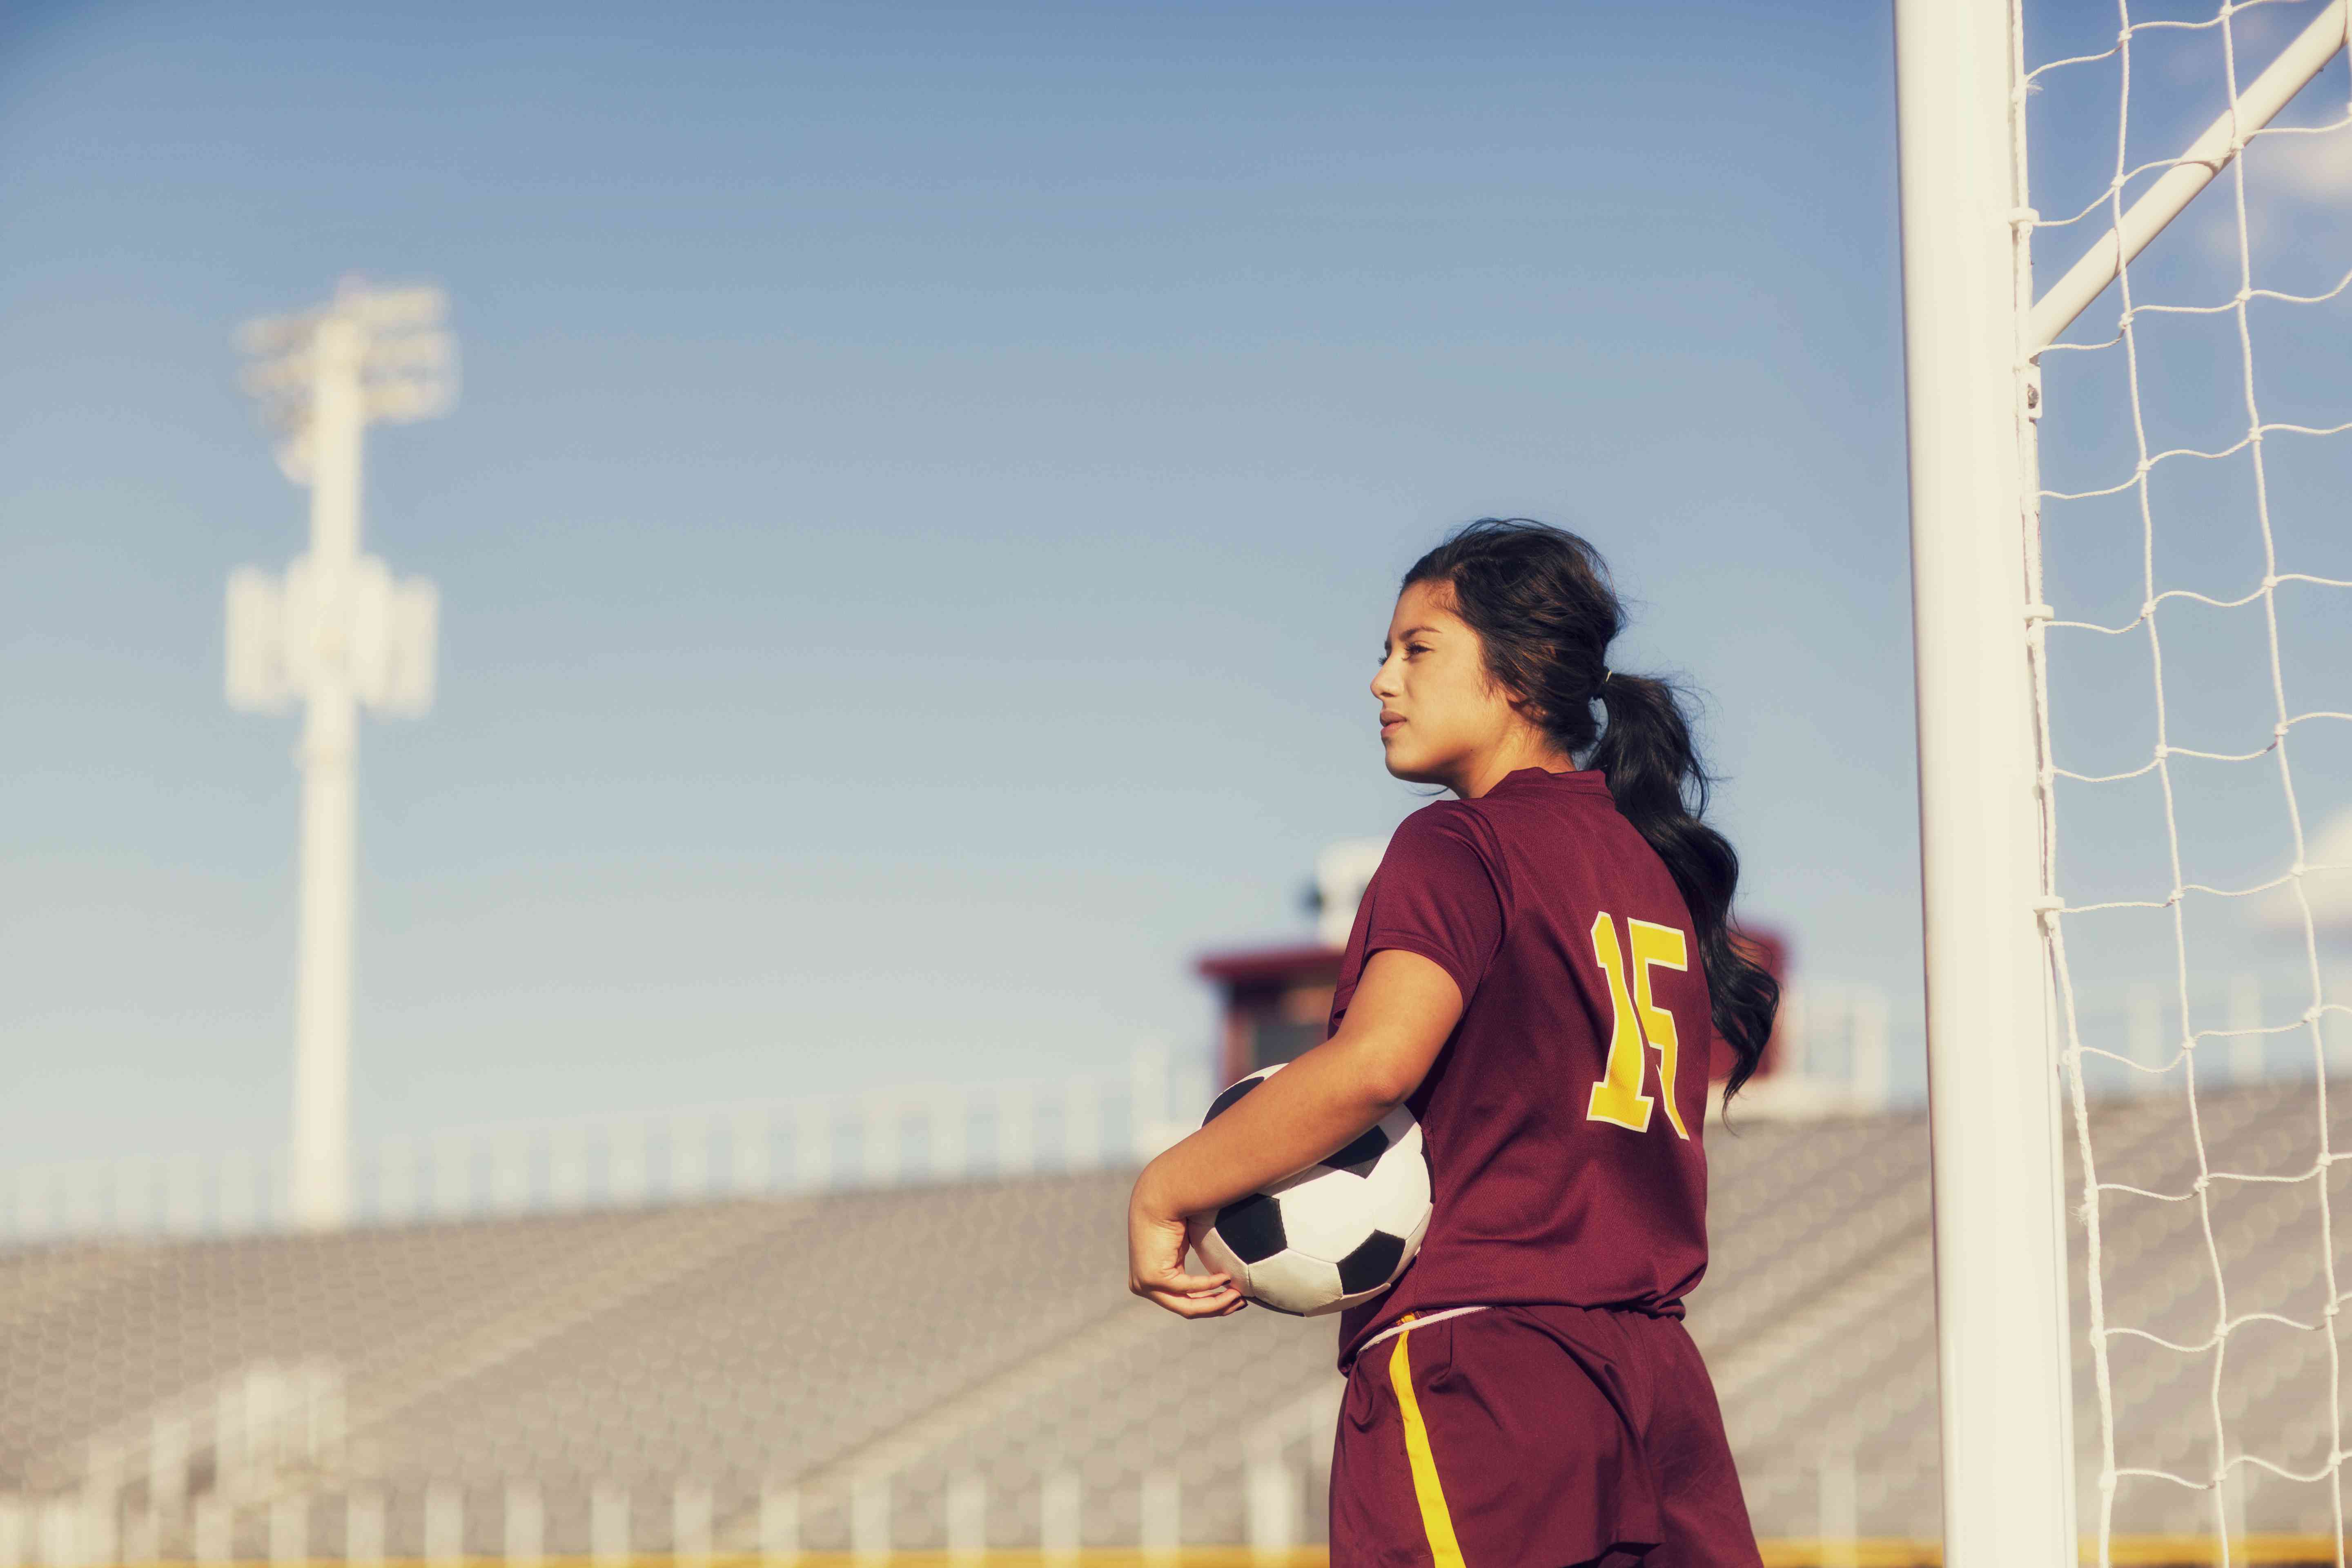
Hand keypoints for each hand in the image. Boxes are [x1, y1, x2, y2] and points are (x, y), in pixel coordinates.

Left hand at [1128, 1174, 1245, 1319]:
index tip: (1236, 1299)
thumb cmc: (1174, 1213)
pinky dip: (1208, 1284)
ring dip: (1216, 1302)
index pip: (1186, 1302)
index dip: (1212, 1304)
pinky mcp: (1150, 1277)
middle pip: (1188, 1310)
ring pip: (1188, 1306)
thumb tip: (1227, 1277)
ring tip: (1238, 1294)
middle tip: (1242, 1302)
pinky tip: (1225, 1277)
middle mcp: (1146, 1286)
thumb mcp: (1187, 1245)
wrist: (1158, 1196)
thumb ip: (1197, 1264)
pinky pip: (1186, 1287)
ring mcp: (1145, 1285)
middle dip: (1218, 1308)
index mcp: (1155, 1279)